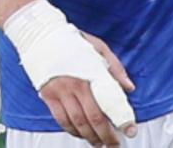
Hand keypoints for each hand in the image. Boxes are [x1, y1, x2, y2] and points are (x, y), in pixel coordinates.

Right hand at [4, 0, 136, 144]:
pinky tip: (81, 134)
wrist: (41, 35)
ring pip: (78, 123)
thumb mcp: (99, 48)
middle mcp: (77, 84)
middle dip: (107, 135)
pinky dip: (73, 131)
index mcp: (92, 72)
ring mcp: (61, 92)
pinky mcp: (48, 96)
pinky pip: (62, 120)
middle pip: (94, 118)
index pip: (111, 102)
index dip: (122, 119)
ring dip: (91, 137)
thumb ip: (115, 69)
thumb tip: (129, 88)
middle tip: (116, 143)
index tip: (130, 130)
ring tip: (100, 143)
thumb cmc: (72, 40)